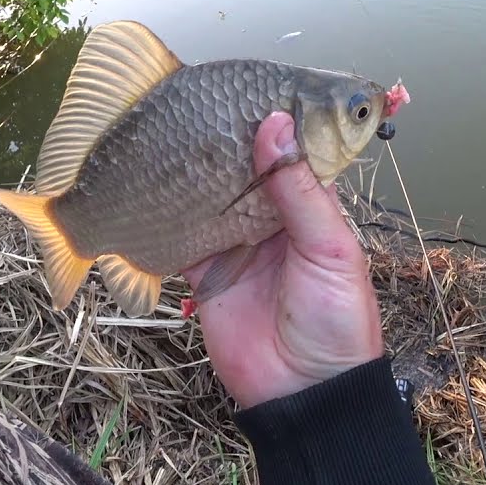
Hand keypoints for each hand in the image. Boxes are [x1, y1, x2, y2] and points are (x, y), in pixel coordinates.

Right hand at [182, 112, 383, 407]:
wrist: (305, 396)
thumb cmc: (337, 322)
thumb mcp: (328, 249)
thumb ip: (297, 190)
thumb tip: (273, 125)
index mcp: (311, 209)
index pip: (288, 154)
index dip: (269, 124)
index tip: (242, 87)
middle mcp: (272, 221)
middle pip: (242, 171)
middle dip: (222, 145)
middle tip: (193, 104)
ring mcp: (235, 245)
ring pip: (208, 198)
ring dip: (191, 174)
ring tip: (165, 132)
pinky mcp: (205, 272)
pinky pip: (180, 238)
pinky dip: (165, 218)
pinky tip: (147, 186)